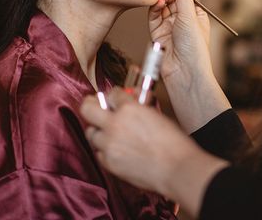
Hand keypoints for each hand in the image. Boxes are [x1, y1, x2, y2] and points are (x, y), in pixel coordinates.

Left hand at [81, 89, 227, 217]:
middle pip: (87, 109)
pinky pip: (98, 153)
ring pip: (91, 133)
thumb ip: (140, 107)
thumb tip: (133, 101)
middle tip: (95, 106)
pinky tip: (115, 149)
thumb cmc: (172, 142)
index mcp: (129, 109)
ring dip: (99, 131)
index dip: (113, 95)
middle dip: (91, 105)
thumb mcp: (156, 115)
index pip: (112, 94)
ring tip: (109, 132)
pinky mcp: (108, 162)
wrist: (175, 167)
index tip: (113, 97)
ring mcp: (109, 144)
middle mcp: (114, 124)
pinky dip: (104, 150)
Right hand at [148, 0, 211, 81]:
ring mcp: (170, 26)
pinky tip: (157, 2)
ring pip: (162, 6)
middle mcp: (183, 20)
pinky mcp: (158, 33)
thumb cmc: (194, 48)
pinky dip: (154, 7)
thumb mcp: (191, 16)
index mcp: (197, 15)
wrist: (184, 72)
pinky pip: (153, 16)